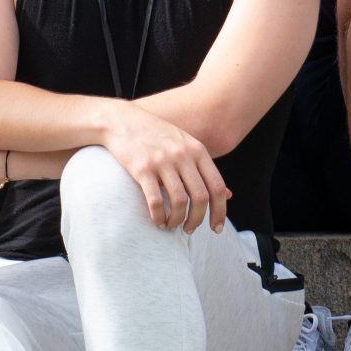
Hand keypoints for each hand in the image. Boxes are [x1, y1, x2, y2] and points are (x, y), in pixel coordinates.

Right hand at [99, 103, 228, 232]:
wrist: (121, 120)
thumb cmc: (155, 135)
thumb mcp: (185, 144)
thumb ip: (204, 168)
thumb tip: (229, 195)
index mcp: (197, 150)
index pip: (217, 187)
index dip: (220, 211)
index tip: (216, 228)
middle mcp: (183, 155)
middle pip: (201, 197)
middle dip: (198, 220)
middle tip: (189, 230)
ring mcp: (162, 161)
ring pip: (180, 202)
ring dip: (177, 221)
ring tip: (171, 226)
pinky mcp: (142, 168)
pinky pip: (156, 201)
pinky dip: (158, 216)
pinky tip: (156, 221)